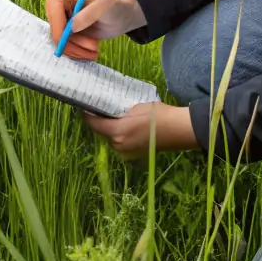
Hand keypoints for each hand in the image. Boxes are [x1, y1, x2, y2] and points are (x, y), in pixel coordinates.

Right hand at [45, 0, 144, 60]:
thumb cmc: (115, 6)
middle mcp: (63, 5)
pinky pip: (66, 46)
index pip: (54, 4)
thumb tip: (71, 27)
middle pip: (54, 25)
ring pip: (60, 40)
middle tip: (92, 48)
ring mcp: (64, 20)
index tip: (66, 38)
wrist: (122, 16)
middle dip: (70, 41)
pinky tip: (91, 52)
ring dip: (76, 50)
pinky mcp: (68, 33)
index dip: (57, 22)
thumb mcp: (106, 6)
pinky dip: (77, 52)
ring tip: (95, 51)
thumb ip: (89, 13)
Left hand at [83, 102, 197, 157]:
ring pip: (112, 138)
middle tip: (104, 107)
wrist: (177, 130)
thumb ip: (118, 110)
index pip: (94, 124)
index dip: (86, 115)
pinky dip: (122, 134)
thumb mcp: (135, 107)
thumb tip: (107, 108)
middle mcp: (118, 145)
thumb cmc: (158, 115)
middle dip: (102, 121)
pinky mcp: (134, 154)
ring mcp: (126, 152)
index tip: (84, 106)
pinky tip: (130, 126)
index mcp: (117, 132)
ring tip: (119, 115)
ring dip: (112, 128)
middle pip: (103, 132)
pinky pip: (122, 143)